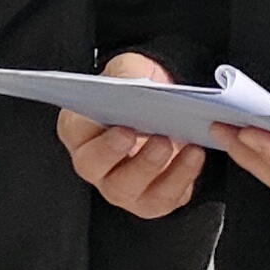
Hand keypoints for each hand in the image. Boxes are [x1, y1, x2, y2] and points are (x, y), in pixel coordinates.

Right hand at [58, 50, 206, 222]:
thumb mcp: (130, 69)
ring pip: (128, 190)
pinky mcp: (148, 199)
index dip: (98, 138)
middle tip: (157, 140)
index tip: (125, 130)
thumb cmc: (139, 94)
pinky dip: (181, 179)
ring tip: (179, 145)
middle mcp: (95, 163)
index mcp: (80, 129)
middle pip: (97, 170)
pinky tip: (193, 156)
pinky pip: (160, 200)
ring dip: (155, 170)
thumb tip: (133, 85)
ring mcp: (119, 185)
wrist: (164, 109)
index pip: (76, 135)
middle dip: (127, 157)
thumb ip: (126, 74)